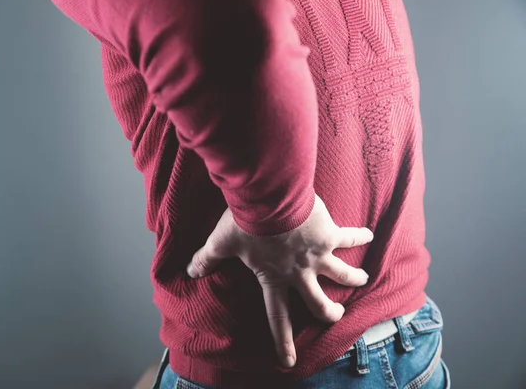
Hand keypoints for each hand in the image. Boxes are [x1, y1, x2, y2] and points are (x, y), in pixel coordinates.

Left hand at [186, 193, 372, 368]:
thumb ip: (207, 258)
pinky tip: (370, 235)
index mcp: (273, 278)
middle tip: (334, 315)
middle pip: (319, 303)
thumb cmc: (245, 221)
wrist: (269, 197)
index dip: (282, 341)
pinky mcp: (329, 235)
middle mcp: (299, 273)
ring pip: (342, 275)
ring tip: (362, 280)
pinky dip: (361, 237)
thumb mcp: (222, 242)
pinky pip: (350, 237)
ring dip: (353, 279)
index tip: (287, 362)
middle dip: (329, 313)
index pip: (278, 317)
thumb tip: (188, 271)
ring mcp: (317, 255)